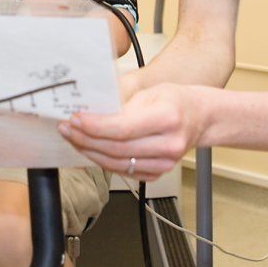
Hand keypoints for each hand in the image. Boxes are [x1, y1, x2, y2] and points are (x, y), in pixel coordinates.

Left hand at [58, 83, 208, 180]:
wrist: (200, 118)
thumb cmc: (175, 100)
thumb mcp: (150, 91)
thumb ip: (122, 104)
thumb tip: (90, 113)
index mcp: (167, 118)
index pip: (123, 128)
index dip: (95, 126)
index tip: (75, 119)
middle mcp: (168, 144)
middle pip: (116, 149)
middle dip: (86, 139)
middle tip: (67, 128)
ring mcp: (164, 163)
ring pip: (117, 164)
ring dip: (90, 152)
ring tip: (73, 138)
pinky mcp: (157, 174)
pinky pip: (123, 171)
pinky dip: (103, 161)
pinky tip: (90, 149)